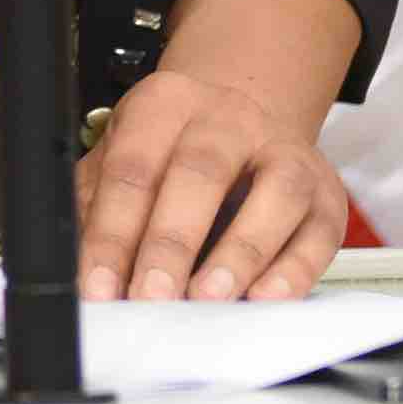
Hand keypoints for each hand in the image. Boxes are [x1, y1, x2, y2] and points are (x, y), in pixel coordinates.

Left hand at [75, 69, 343, 301]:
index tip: (99, 286)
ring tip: (207, 299)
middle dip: (171, 243)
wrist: (246, 121)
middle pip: (199, 174)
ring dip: (239, 253)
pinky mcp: (325, 195)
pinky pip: (317, 233)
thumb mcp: (125, 158)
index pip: (133, 168)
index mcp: (166, 104)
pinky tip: (264, 298)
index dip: (112, 233)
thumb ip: (98, 206)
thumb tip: (77, 270)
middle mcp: (230, 120)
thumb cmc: (174, 152)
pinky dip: (292, 271)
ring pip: (273, 195)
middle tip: (150, 296)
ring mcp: (285, 154)